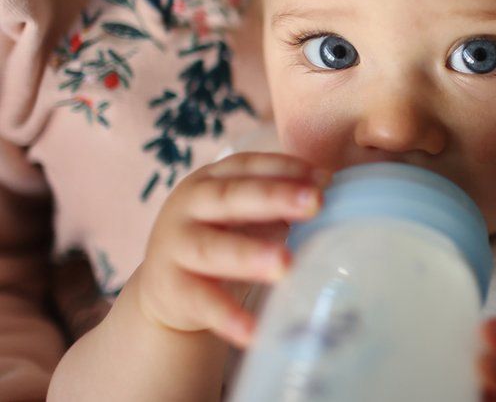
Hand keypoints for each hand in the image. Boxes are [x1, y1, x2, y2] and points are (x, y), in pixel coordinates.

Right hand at [131, 152, 327, 347]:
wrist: (166, 286)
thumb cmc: (222, 237)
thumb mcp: (246, 215)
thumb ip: (280, 204)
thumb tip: (328, 194)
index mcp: (211, 180)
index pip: (248, 166)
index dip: (286, 169)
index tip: (325, 178)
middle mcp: (189, 206)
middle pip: (231, 198)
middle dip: (275, 197)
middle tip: (316, 202)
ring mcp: (176, 247)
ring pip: (211, 248)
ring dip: (249, 254)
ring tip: (285, 264)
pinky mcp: (172, 289)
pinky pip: (202, 302)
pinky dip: (227, 317)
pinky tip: (253, 330)